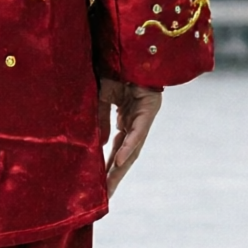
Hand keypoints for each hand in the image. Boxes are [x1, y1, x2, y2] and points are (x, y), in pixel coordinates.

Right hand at [99, 76, 161, 194]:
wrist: (128, 49)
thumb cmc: (114, 69)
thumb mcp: (100, 98)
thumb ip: (100, 120)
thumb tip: (98, 145)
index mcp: (127, 120)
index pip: (117, 149)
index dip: (108, 167)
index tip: (97, 185)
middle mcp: (138, 122)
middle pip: (126, 155)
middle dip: (114, 177)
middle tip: (104, 198)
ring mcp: (144, 117)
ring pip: (133, 149)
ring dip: (120, 170)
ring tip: (109, 188)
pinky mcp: (149, 109)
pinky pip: (137, 133)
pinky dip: (128, 148)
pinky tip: (118, 162)